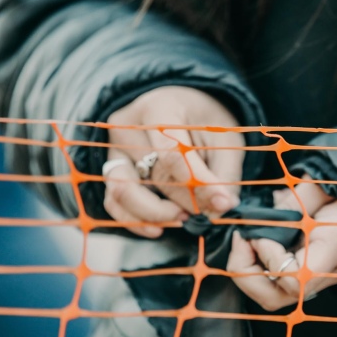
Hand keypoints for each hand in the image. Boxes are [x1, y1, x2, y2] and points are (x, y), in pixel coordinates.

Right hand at [102, 86, 243, 237]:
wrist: (180, 108)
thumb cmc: (203, 120)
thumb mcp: (225, 136)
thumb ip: (225, 171)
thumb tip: (223, 206)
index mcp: (158, 109)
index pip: (173, 153)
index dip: (199, 183)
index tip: (222, 202)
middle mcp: (127, 127)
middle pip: (155, 175)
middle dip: (186, 201)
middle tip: (210, 211)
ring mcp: (114, 149)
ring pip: (123, 192)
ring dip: (156, 214)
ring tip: (184, 218)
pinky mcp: (111, 171)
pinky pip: (113, 204)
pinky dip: (135, 221)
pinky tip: (160, 227)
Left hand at [226, 178, 336, 310]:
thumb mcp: (324, 192)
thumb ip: (292, 202)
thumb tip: (257, 218)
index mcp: (330, 254)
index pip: (293, 279)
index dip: (271, 259)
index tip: (263, 233)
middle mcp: (317, 279)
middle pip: (271, 298)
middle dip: (244, 271)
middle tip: (241, 238)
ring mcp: (306, 286)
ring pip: (265, 296)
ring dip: (244, 270)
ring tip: (244, 239)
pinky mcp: (296, 283)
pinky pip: (267, 285)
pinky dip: (250, 267)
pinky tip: (251, 243)